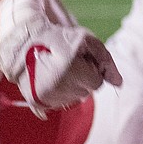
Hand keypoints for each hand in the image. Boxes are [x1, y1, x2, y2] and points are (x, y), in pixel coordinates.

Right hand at [0, 0, 121, 118]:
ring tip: (57, 70)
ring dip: (70, 87)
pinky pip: (57, 105)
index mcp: (72, 71)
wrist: (24, 39)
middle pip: (85, 93)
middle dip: (81, 79)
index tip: (80, 60)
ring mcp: (45, 96)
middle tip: (67, 63)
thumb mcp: (87, 41)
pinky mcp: (35, 101)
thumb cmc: (60, 38)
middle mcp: (57, 87)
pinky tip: (50, 80)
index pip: (97, 83)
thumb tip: (118, 83)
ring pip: (72, 100)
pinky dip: (58, 94)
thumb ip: (106, 61)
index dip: (91, 69)